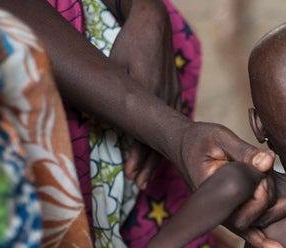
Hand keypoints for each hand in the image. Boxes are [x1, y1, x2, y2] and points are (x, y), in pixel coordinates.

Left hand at [110, 0, 179, 188]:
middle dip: (146, 166)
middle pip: (158, 142)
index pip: (144, 136)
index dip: (137, 158)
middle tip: (137, 184)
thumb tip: (108, 121)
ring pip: (167, 136)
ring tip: (146, 175)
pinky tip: (161, 153)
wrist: (154, 25)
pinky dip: (166, 141)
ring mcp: (173, 98)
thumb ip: (116, 95)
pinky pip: (172, 124)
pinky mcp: (176, 94)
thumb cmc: (130, 43)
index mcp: (150, 97)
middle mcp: (165, 101)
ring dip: (156, 157)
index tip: (129, 175)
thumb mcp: (116, 66)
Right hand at [176, 122, 285, 247]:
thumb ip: (244, 151)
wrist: (182, 147)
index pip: (248, 197)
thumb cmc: (200, 140)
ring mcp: (225, 215)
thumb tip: (269, 162)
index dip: (262, 183)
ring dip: (282, 205)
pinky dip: (263, 243)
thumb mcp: (219, 138)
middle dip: (276, 194)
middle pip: (259, 214)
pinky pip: (250, 232)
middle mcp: (218, 210)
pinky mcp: (232, 215)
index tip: (265, 164)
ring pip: (261, 220)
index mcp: (213, 192)